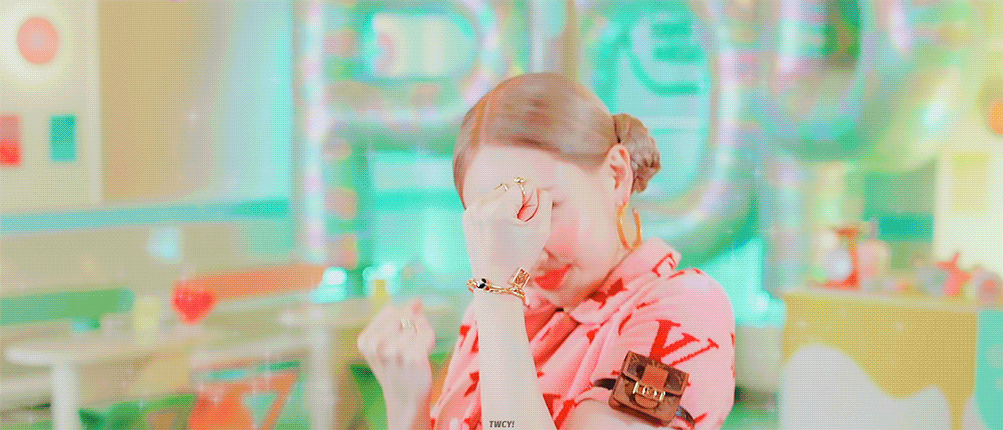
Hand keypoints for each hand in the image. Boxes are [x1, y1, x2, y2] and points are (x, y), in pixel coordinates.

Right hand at [357, 299, 435, 428]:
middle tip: (411, 347)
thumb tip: (417, 300)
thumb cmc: (398, 370)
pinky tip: (424, 356)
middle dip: (414, 325)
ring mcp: (394, 351)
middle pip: (405, 314)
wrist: (405, 399)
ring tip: (416, 353)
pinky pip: (428, 333)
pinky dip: (430, 341)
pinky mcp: (413, 356)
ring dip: (423, 334)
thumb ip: (399, 320)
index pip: (391, 310)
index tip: (404, 337)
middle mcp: (377, 345)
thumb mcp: (387, 344)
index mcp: (365, 340)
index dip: (404, 318)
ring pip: (419, 322)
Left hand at [462, 177, 552, 281]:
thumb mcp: (542, 228)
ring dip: (507, 207)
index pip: (524, 185)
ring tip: (505, 231)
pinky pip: (488, 203)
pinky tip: (496, 231)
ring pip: (499, 193)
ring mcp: (471, 210)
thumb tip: (531, 187)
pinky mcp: (467, 216)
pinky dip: (496, 212)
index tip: (524, 225)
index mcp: (497, 209)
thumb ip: (543, 200)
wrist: (495, 280)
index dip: (531, 204)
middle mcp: (480, 206)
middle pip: (510, 186)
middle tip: (516, 228)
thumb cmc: (521, 256)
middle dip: (518, 203)